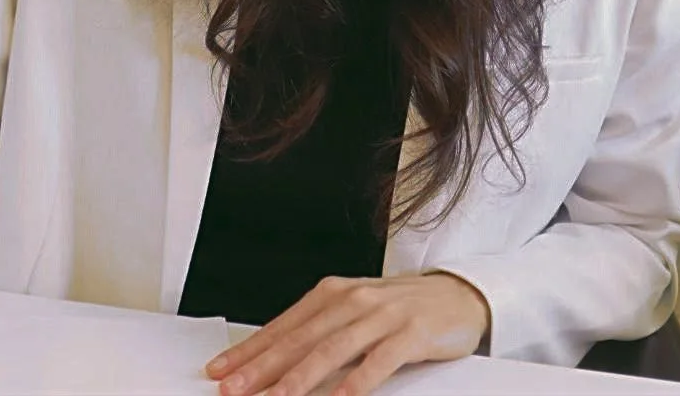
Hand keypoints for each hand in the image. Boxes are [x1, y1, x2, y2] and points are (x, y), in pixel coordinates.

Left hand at [205, 274, 489, 395]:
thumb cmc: (402, 307)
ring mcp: (384, 315)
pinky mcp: (412, 332)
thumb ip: (319, 331)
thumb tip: (272, 360)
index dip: (249, 350)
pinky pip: (379, 361)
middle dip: (262, 367)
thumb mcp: (355, 311)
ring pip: (333, 349)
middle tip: (234, 389)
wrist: (458, 294)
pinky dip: (357, 382)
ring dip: (300, 378)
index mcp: (334, 293)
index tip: (220, 371)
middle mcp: (354, 299)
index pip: (283, 325)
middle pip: (301, 338)